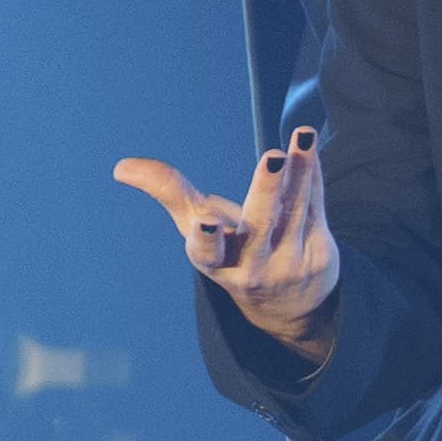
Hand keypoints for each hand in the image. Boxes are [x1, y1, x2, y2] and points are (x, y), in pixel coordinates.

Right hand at [113, 132, 338, 359]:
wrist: (289, 303)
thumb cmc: (230, 251)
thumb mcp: (195, 227)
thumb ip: (168, 192)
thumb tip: (121, 166)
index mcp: (215, 262)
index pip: (207, 253)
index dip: (206, 238)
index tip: (205, 224)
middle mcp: (252, 265)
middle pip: (261, 225)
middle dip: (266, 191)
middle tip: (274, 159)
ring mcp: (289, 261)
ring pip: (295, 209)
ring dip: (299, 170)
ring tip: (300, 136)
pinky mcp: (321, 254)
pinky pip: (316, 207)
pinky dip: (312, 174)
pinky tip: (308, 144)